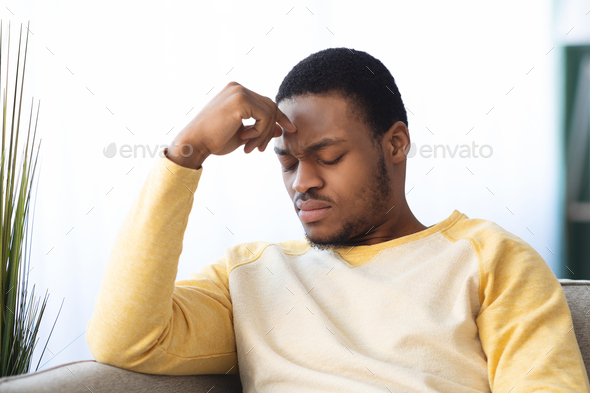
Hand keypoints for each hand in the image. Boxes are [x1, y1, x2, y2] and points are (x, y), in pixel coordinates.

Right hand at [167, 81, 296, 168]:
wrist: (194, 144)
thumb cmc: (213, 140)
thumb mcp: (243, 135)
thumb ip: (261, 129)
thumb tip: (279, 129)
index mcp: (236, 92)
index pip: (265, 103)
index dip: (279, 117)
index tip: (290, 130)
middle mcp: (238, 87)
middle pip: (270, 106)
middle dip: (270, 130)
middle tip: (259, 148)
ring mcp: (239, 92)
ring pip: (269, 112)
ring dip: (263, 134)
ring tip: (250, 147)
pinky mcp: (240, 100)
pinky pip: (265, 117)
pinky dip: (259, 132)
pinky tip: (244, 138)